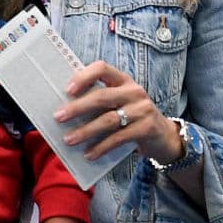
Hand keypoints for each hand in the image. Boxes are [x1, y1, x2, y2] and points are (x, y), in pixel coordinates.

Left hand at [55, 61, 180, 164]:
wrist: (163, 135)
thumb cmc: (131, 117)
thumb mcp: (119, 103)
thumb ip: (99, 101)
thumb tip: (65, 109)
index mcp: (123, 80)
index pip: (102, 69)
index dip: (84, 77)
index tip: (68, 90)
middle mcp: (134, 91)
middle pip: (102, 97)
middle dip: (77, 108)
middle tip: (59, 117)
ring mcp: (142, 109)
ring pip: (108, 120)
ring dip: (86, 131)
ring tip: (69, 140)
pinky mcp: (147, 128)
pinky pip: (119, 138)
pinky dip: (101, 147)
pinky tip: (89, 154)